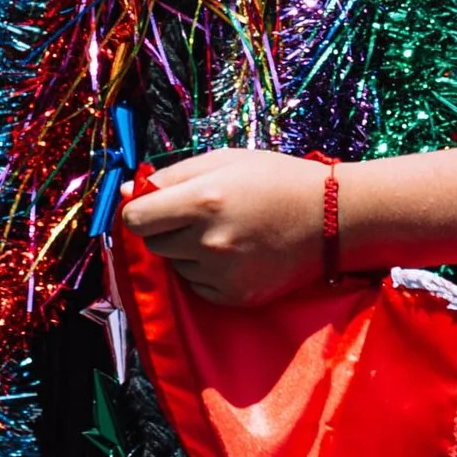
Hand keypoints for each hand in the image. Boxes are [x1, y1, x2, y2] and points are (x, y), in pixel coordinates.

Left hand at [119, 147, 332, 306]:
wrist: (330, 217)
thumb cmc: (274, 179)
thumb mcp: (223, 160)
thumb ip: (171, 175)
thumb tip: (127, 191)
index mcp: (203, 200)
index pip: (135, 219)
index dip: (140, 210)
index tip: (154, 204)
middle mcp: (208, 241)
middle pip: (152, 243)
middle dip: (165, 228)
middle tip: (198, 214)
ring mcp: (222, 274)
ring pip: (175, 265)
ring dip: (186, 250)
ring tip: (224, 231)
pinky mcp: (234, 296)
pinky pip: (197, 286)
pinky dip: (206, 272)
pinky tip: (235, 253)